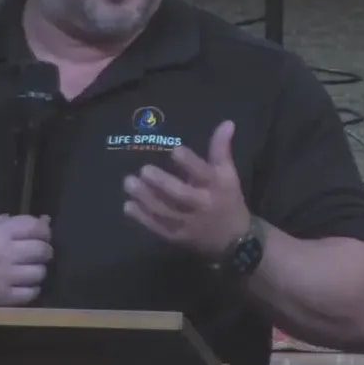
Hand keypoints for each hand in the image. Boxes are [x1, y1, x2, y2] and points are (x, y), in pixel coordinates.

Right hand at [0, 214, 52, 305]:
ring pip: (40, 272)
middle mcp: (3, 254)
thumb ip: (18, 222)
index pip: (36, 228)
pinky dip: (31, 288)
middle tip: (39, 253)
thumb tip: (46, 221)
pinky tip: (23, 283)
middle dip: (44, 250)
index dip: (44, 231)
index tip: (42, 235)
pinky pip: (31, 293)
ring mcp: (3, 277)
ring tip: (28, 268)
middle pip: (42, 250)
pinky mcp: (3, 297)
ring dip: (38, 270)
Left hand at [123, 120, 251, 259]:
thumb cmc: (228, 200)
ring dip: (146, 198)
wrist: (235, 242)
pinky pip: (158, 227)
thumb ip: (221, 149)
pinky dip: (142, 217)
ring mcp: (189, 223)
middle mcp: (202, 205)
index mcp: (217, 187)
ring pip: (165, 212)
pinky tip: (128, 205)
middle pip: (181, 195)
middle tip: (143, 170)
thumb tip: (226, 122)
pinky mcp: (178, 237)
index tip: (174, 150)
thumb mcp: (229, 174)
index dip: (190, 162)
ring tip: (129, 182)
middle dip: (162, 183)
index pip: (204, 173)